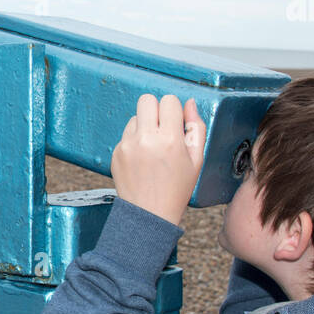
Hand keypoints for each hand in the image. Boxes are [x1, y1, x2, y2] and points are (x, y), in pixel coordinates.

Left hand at [109, 95, 206, 226]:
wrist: (149, 213)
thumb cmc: (176, 188)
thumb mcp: (197, 159)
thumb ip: (196, 128)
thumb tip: (190, 104)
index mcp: (170, 140)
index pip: (169, 101)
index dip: (174, 110)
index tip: (176, 123)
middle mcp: (146, 139)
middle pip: (147, 100)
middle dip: (156, 109)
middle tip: (163, 127)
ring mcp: (128, 145)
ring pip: (135, 116)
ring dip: (144, 125)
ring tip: (153, 147)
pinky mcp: (116, 152)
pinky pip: (126, 133)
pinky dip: (134, 140)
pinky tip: (142, 158)